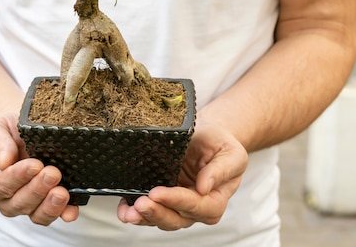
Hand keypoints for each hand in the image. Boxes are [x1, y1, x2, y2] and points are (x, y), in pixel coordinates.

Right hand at [0, 114, 79, 224]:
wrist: (18, 129)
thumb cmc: (3, 129)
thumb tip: (5, 162)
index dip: (17, 177)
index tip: (34, 165)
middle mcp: (3, 198)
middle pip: (19, 203)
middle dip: (37, 189)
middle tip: (52, 173)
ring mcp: (25, 204)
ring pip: (35, 213)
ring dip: (50, 205)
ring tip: (62, 192)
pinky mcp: (45, 204)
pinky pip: (52, 214)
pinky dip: (63, 213)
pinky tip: (71, 211)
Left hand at [117, 121, 247, 229]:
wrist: (208, 136)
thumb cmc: (220, 145)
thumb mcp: (231, 153)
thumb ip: (221, 170)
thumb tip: (204, 186)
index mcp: (215, 200)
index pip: (196, 206)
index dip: (176, 201)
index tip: (158, 192)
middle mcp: (196, 208)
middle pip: (177, 218)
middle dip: (157, 212)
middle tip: (140, 203)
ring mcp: (177, 206)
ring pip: (161, 218)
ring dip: (143, 217)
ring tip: (128, 211)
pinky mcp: (163, 199)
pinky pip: (150, 210)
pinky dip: (135, 212)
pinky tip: (124, 208)